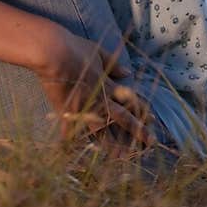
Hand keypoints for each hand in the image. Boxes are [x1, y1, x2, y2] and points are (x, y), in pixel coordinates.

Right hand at [37, 30, 154, 146]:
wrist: (53, 54)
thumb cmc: (75, 49)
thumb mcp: (98, 53)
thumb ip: (114, 65)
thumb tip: (128, 72)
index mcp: (108, 85)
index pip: (130, 100)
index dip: (142, 110)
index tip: (153, 120)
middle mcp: (99, 100)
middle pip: (122, 118)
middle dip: (137, 131)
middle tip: (150, 143)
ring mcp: (83, 109)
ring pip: (101, 131)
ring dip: (112, 144)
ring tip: (121, 156)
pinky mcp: (66, 113)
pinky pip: (70, 130)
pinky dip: (71, 140)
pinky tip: (73, 151)